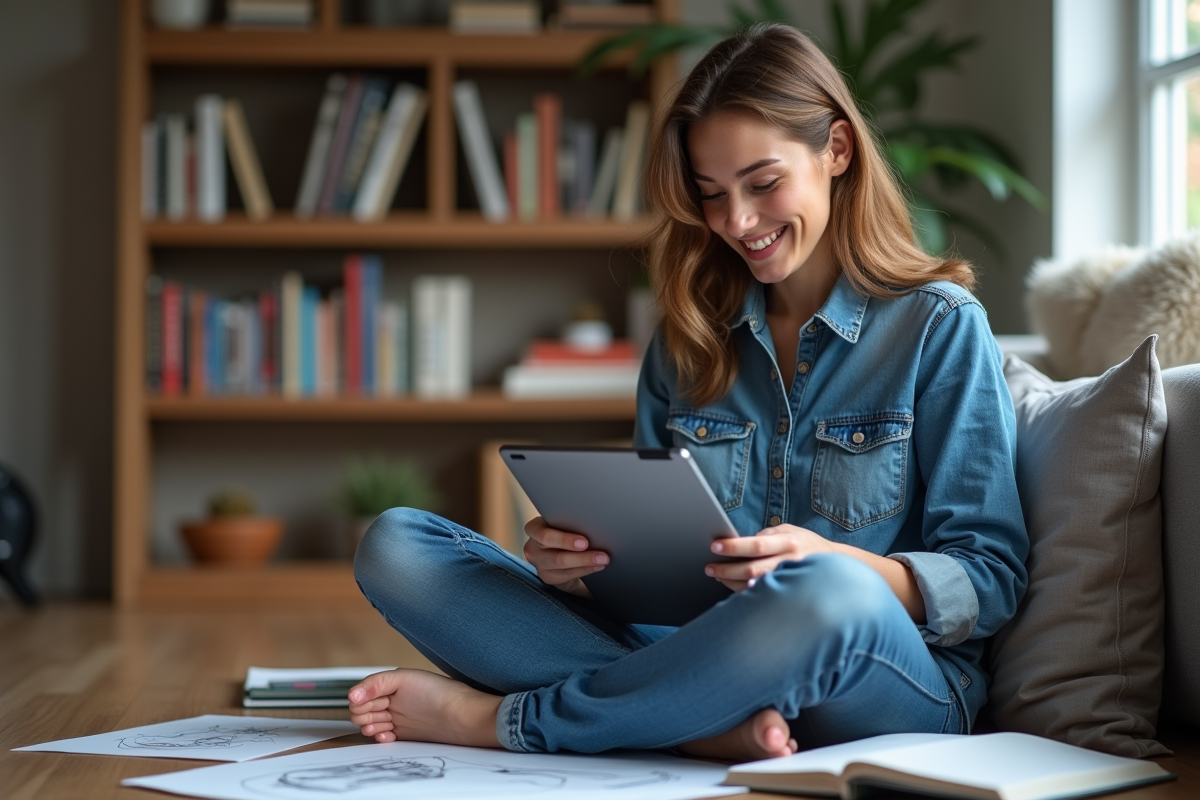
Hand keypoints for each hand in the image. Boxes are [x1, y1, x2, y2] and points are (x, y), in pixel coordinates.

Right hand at [522, 516, 605, 598]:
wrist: (557, 547)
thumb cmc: (562, 529)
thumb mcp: (561, 523)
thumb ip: (568, 523)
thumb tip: (593, 525)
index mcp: (534, 528)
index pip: (544, 534)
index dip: (564, 540)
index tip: (584, 542)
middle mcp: (532, 547)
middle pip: (556, 554)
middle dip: (581, 556)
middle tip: (601, 555)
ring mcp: (538, 564)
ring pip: (563, 565)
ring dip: (586, 562)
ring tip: (603, 559)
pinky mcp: (547, 577)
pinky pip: (567, 575)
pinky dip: (585, 569)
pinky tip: (597, 566)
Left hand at [705, 524, 838, 591]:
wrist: (834, 566)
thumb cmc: (804, 544)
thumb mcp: (788, 531)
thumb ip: (765, 536)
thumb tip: (736, 542)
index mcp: (789, 543)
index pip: (757, 546)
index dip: (734, 547)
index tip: (715, 546)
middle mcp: (790, 563)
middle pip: (752, 569)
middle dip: (726, 569)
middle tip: (709, 567)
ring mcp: (790, 582)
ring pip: (755, 586)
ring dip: (731, 582)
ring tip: (717, 575)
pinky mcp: (788, 595)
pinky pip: (761, 596)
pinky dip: (743, 592)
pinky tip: (731, 585)